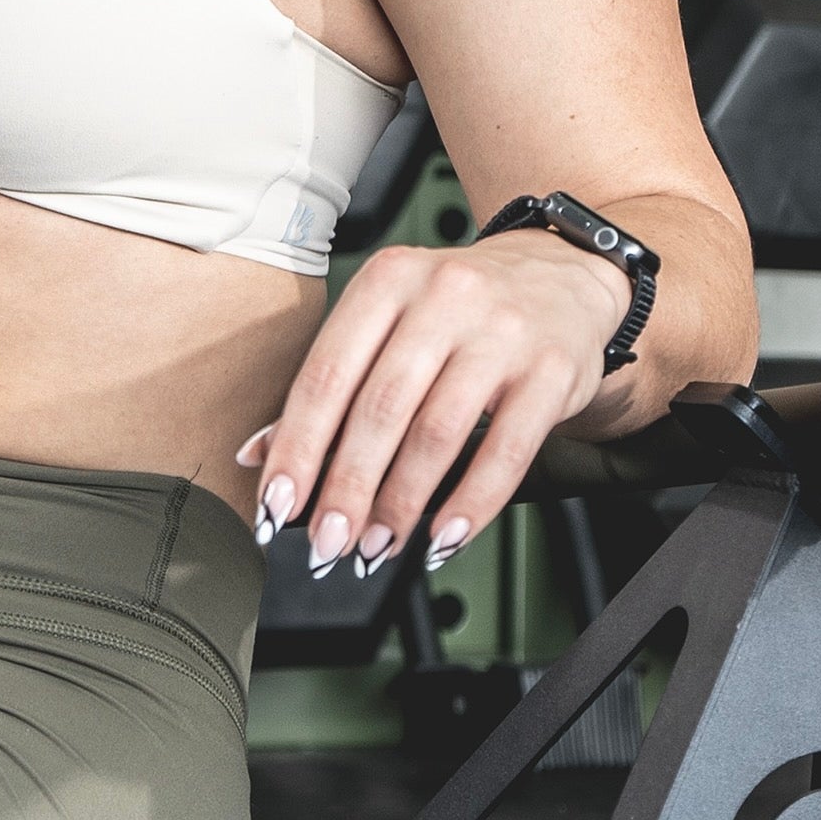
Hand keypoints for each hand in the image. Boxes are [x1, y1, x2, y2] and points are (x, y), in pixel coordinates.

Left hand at [240, 230, 631, 581]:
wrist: (563, 276)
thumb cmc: (461, 309)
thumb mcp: (390, 321)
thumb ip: (331, 384)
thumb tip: (258, 453)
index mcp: (389, 280)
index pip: (327, 373)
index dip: (298, 446)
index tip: (279, 503)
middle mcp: (445, 297)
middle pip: (380, 409)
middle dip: (346, 488)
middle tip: (326, 540)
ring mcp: (502, 333)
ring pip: (437, 433)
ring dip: (400, 503)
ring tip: (377, 543)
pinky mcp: (550, 371)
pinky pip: (506, 452)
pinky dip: (470, 505)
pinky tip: (443, 535)